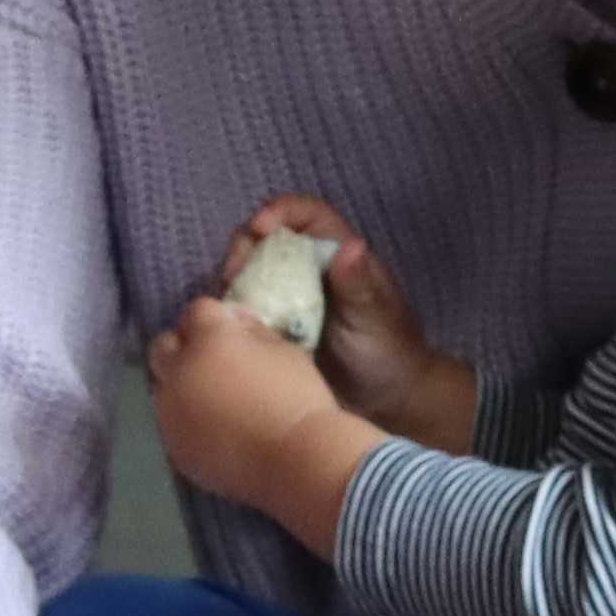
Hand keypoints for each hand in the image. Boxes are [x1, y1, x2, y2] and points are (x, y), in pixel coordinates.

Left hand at [147, 297, 368, 542]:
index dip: (216, 318)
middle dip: (184, 347)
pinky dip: (188, 420)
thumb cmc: (298, 399)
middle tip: (215, 362)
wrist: (296, 461)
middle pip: (163, 345)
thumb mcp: (284, 349)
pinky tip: (216, 430)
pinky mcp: (174, 447)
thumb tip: (234, 323)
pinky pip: (173, 424)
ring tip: (215, 400)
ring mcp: (171, 413)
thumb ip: (251, 330)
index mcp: (209, 340)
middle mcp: (180, 372)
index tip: (235, 329)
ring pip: (163, 387)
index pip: (196, 311)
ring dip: (183, 385)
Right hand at [230, 197, 472, 443]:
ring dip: (233, 280)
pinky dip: (231, 311)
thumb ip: (359, 286)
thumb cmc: (388, 352)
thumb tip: (351, 246)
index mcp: (336, 256)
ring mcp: (287, 299)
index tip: (259, 228)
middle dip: (244, 247)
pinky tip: (227, 326)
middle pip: (266, 239)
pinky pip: (244, 309)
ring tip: (227, 303)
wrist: (386, 403)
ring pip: (249, 272)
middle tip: (232, 273)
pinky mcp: (272, 328)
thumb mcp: (374, 319)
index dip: (281, 211)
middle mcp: (307, 271)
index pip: (307, 215)